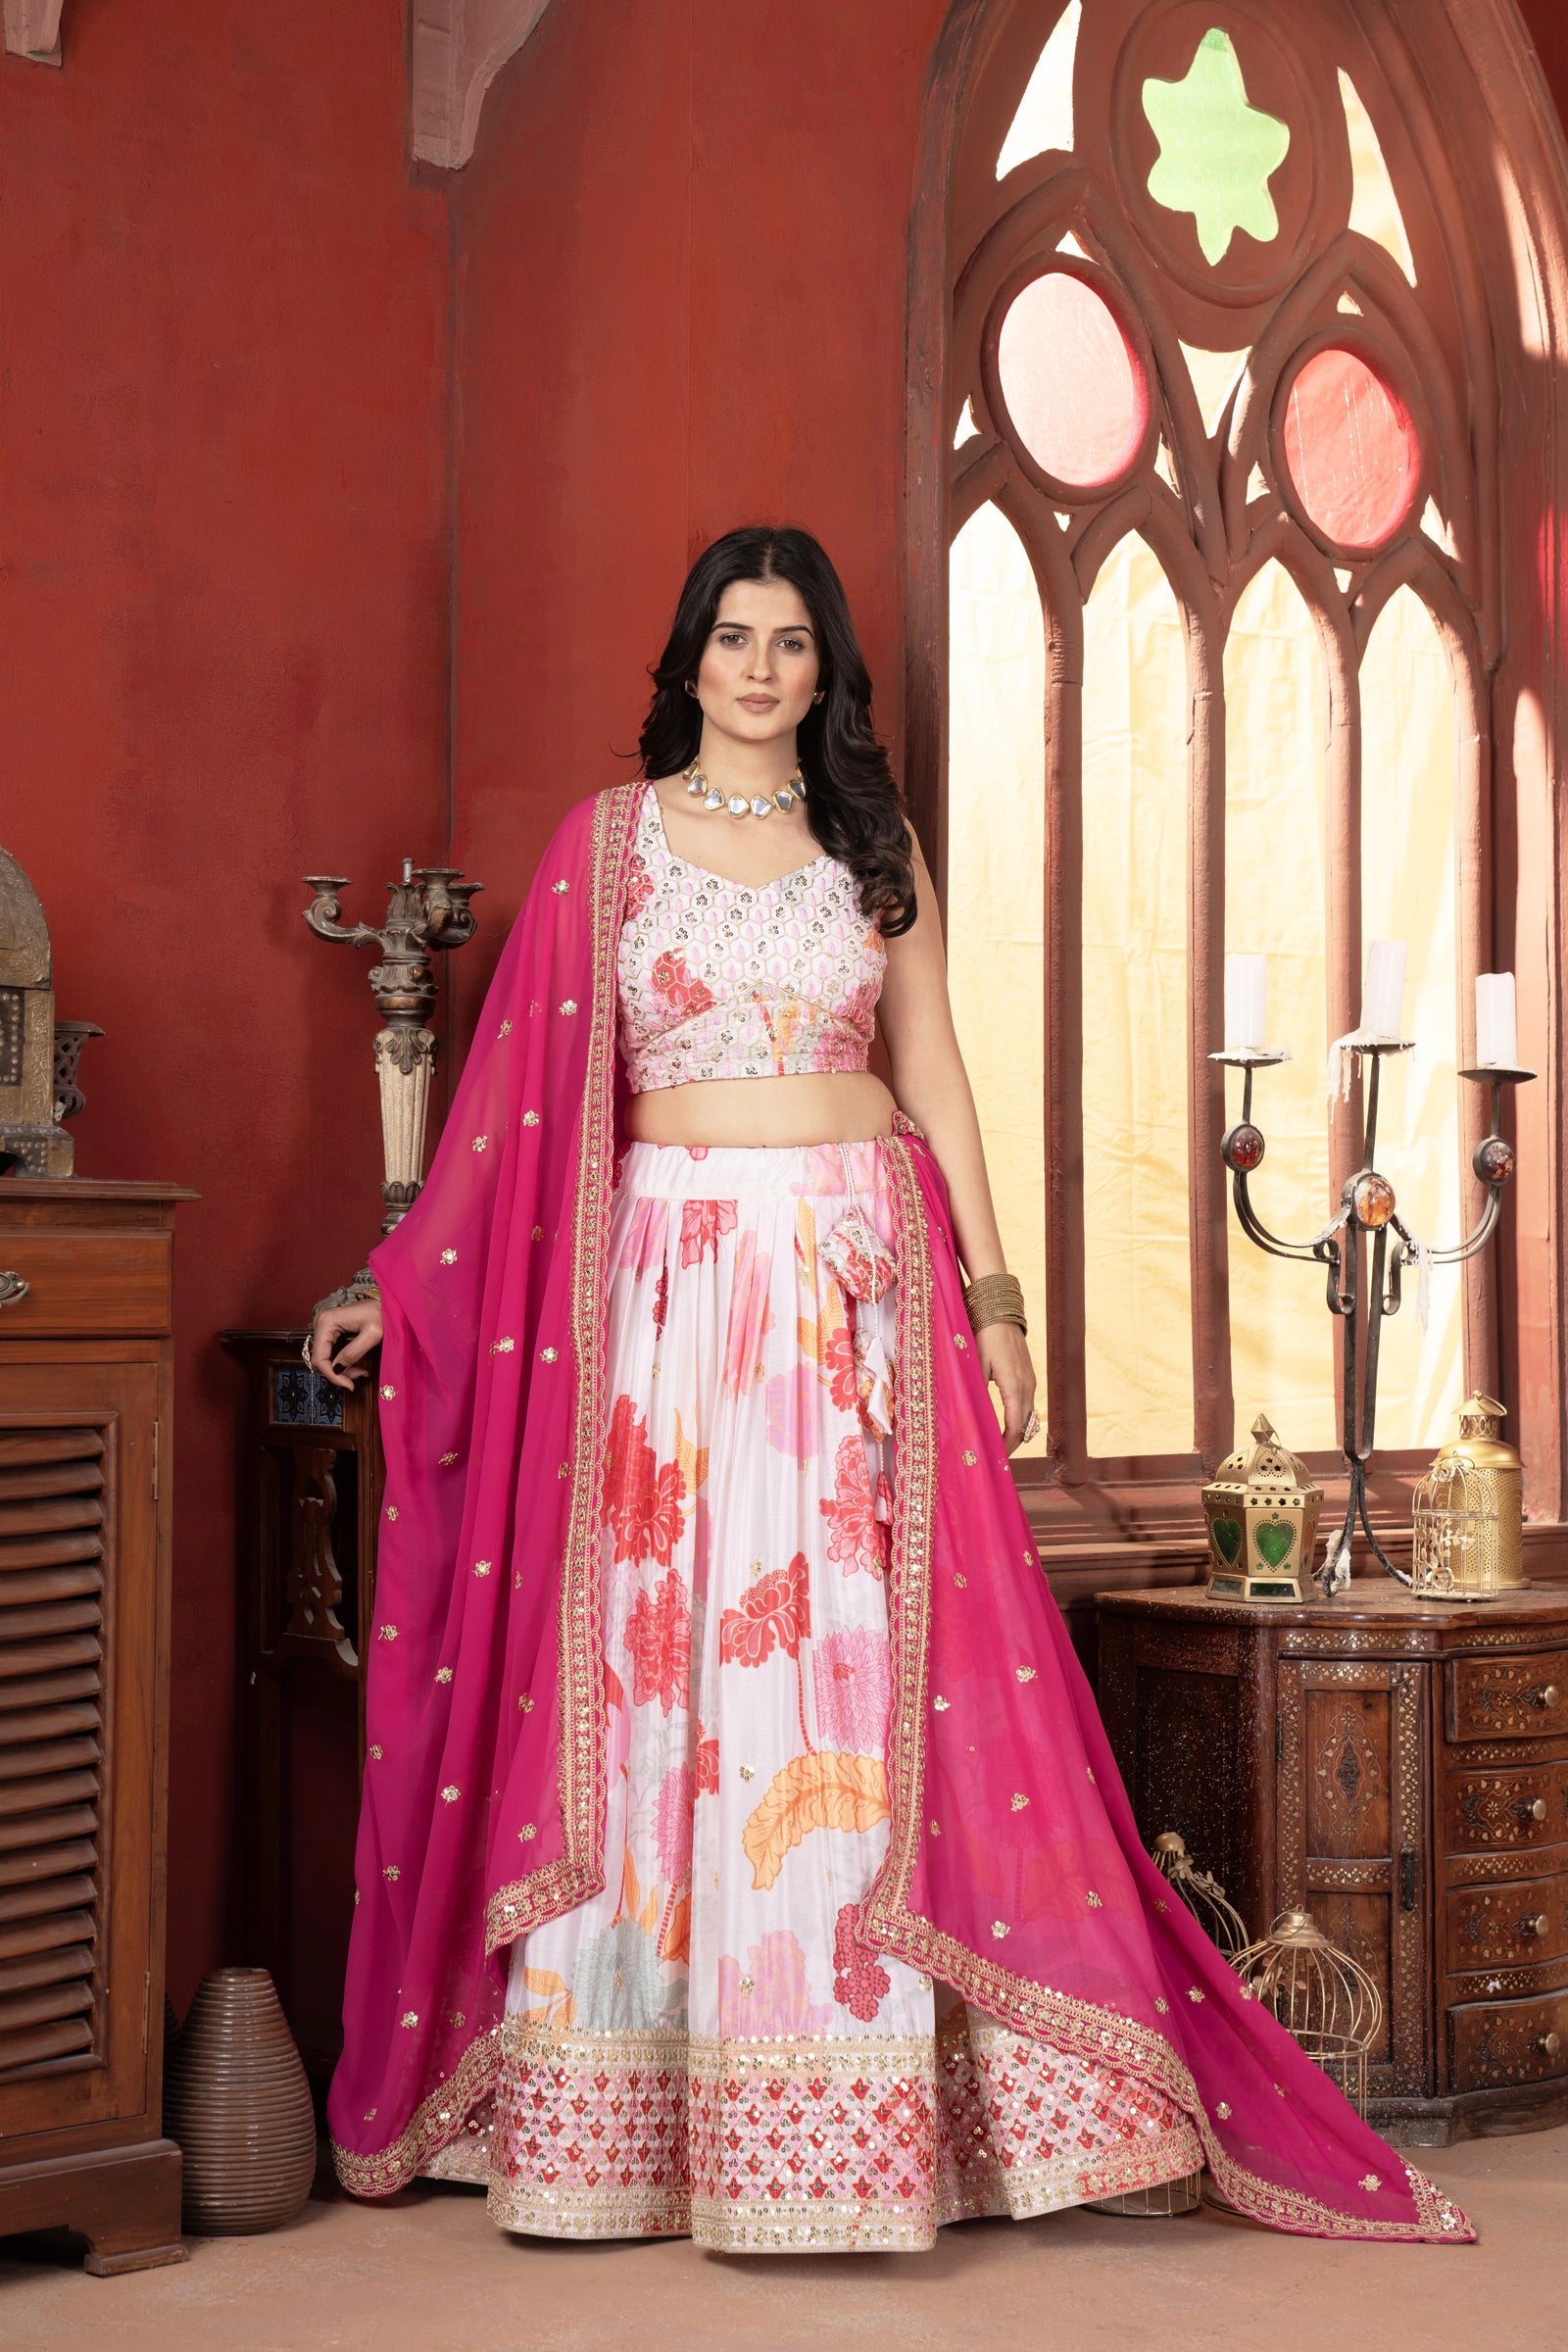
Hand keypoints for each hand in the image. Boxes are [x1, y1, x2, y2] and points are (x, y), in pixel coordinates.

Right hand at [308, 1297, 383, 1390]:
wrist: (387, 1303)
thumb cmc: (383, 1313)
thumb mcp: (372, 1334)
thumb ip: (354, 1352)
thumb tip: (337, 1370)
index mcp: (327, 1322)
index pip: (319, 1358)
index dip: (332, 1375)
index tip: (349, 1385)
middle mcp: (321, 1323)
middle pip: (320, 1360)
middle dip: (338, 1373)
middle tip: (359, 1375)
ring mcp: (324, 1327)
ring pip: (325, 1359)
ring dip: (341, 1369)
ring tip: (361, 1371)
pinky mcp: (330, 1331)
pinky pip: (330, 1353)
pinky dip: (342, 1362)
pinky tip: (357, 1365)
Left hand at [976, 1321, 1036, 1453]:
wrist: (999, 1310)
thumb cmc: (984, 1335)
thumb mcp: (975, 1365)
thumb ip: (975, 1391)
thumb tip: (970, 1417)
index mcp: (1015, 1387)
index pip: (1015, 1427)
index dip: (1007, 1446)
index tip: (996, 1459)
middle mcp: (1028, 1386)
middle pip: (1025, 1426)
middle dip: (1012, 1444)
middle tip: (996, 1459)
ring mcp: (1031, 1380)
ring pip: (1029, 1416)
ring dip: (1017, 1432)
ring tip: (1001, 1446)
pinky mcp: (1028, 1375)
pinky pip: (1028, 1404)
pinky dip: (1020, 1419)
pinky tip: (1007, 1424)